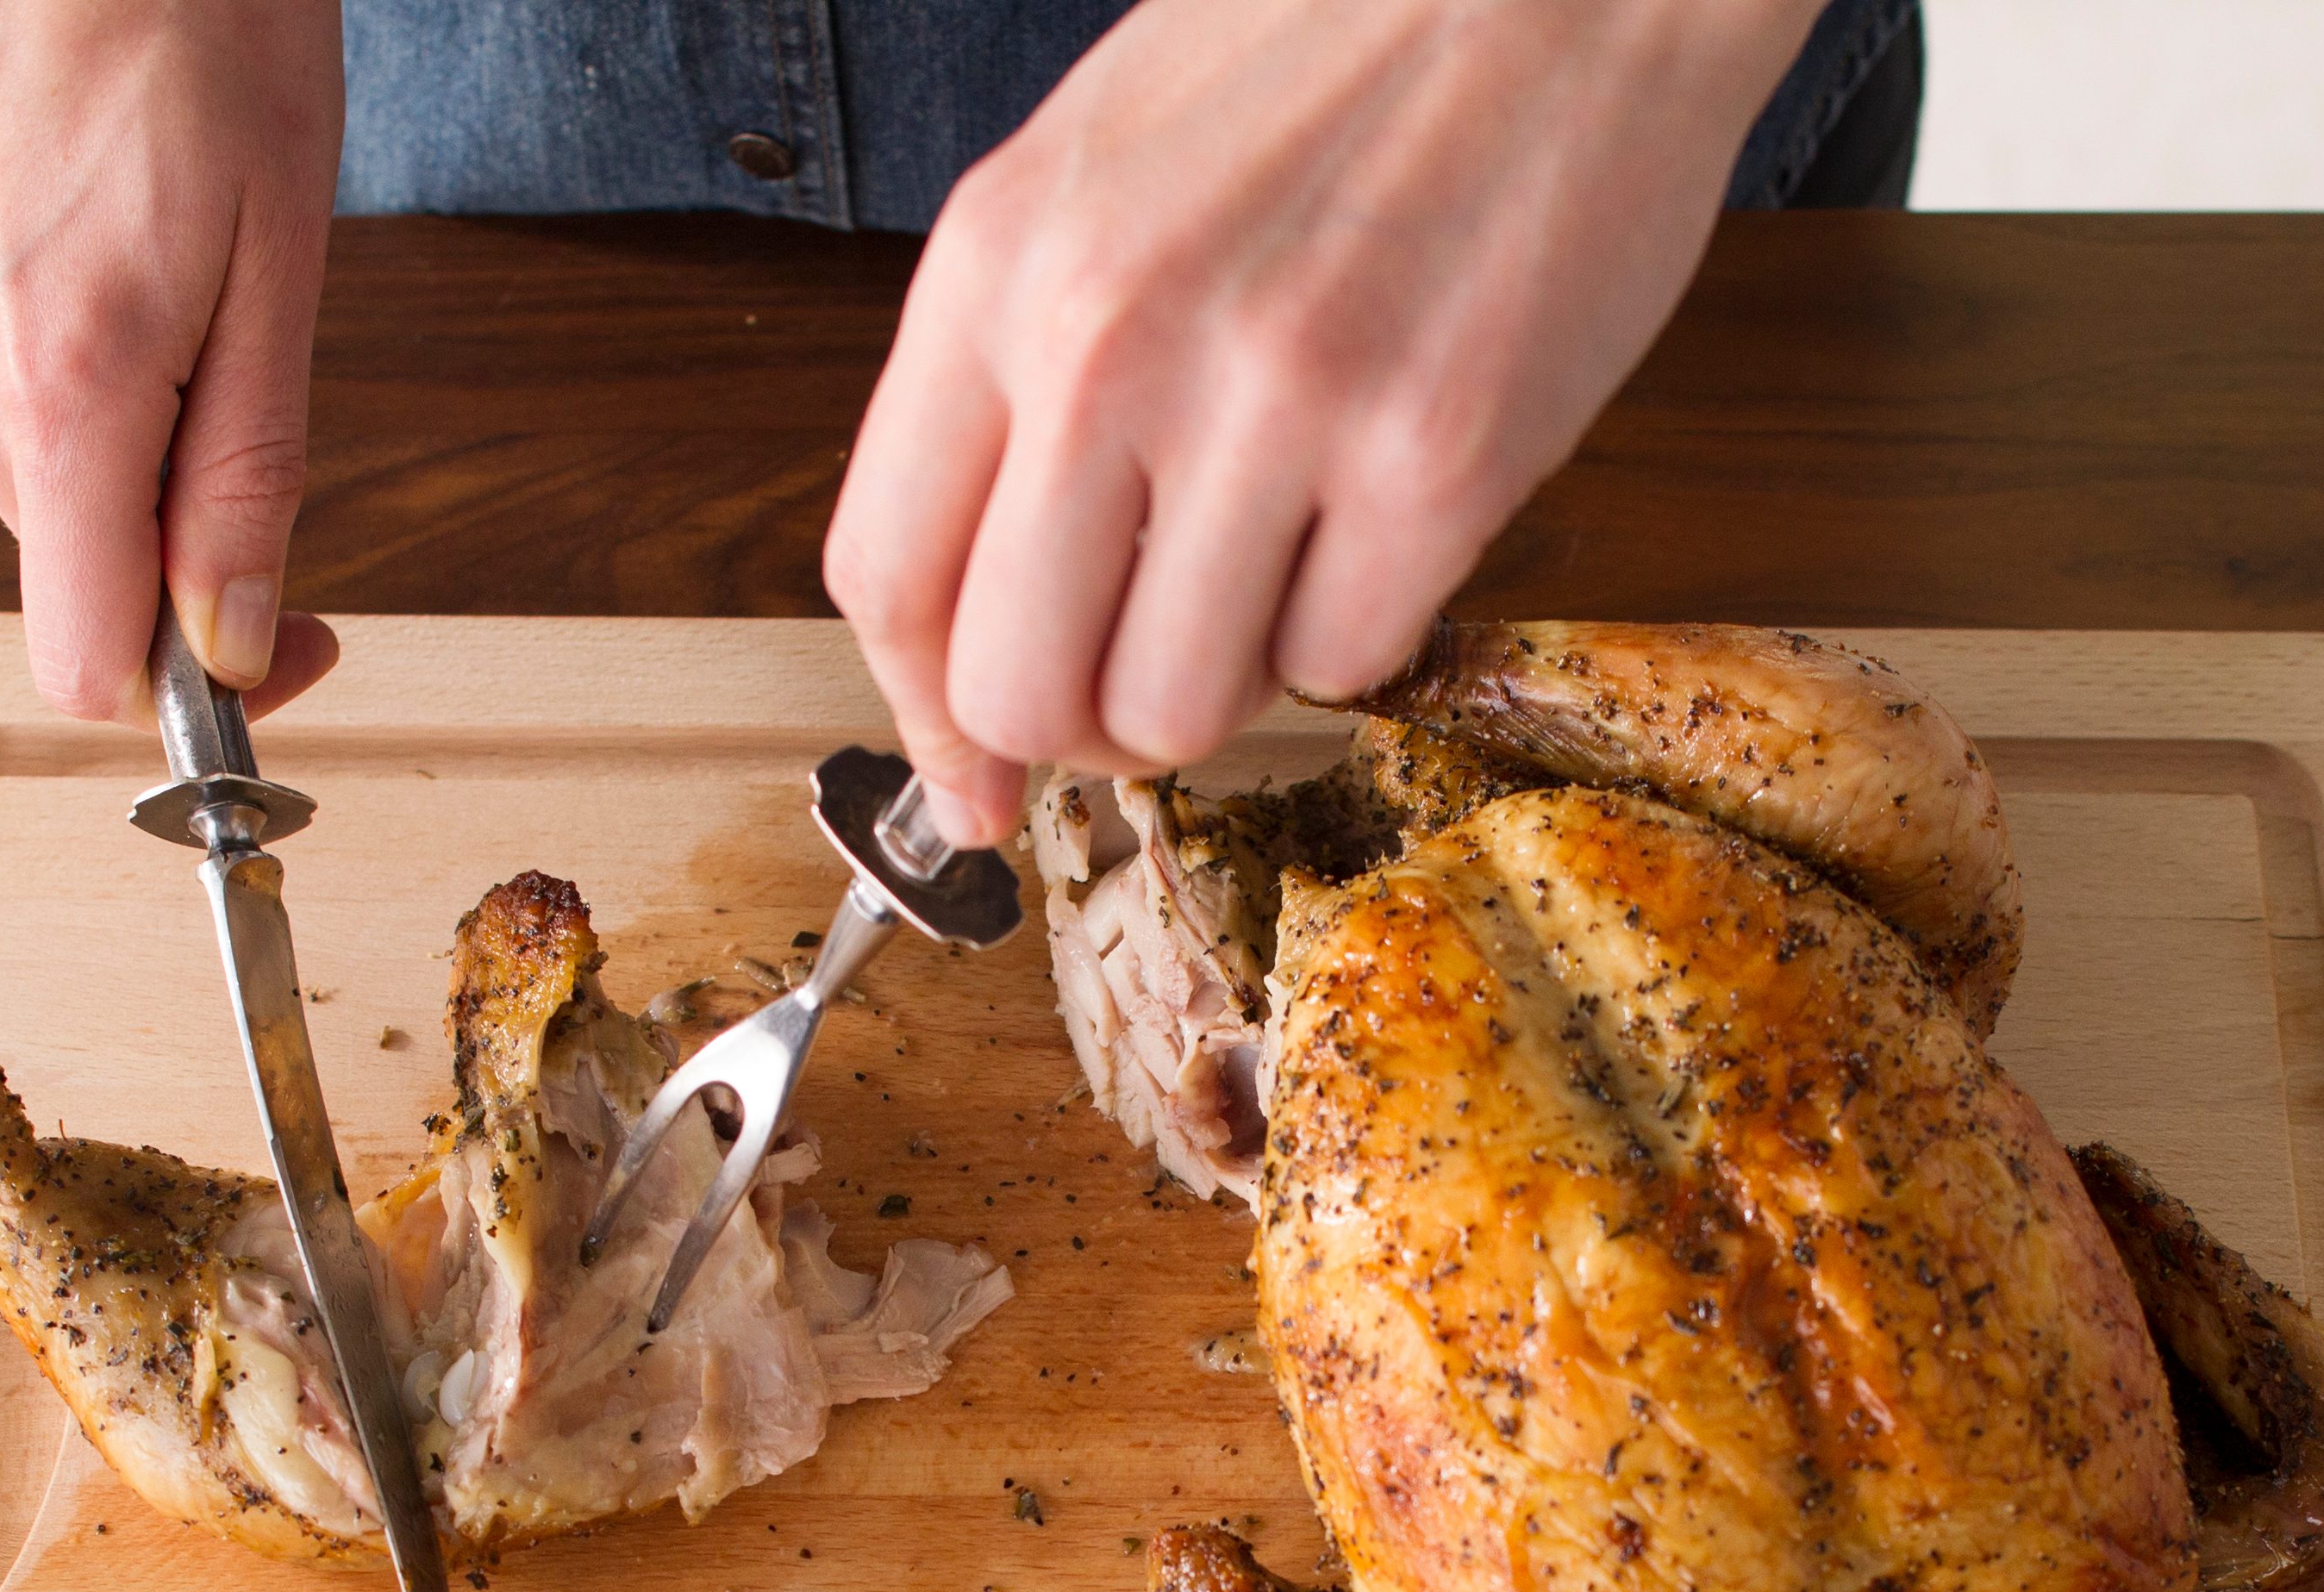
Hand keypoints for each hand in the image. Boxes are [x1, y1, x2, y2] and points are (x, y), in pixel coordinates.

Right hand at [0, 0, 347, 718]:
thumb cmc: (194, 21)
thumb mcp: (279, 262)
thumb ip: (247, 475)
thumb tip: (238, 642)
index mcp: (56, 391)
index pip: (87, 660)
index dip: (202, 685)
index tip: (289, 641)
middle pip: (76, 562)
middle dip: (174, 516)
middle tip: (242, 363)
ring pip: (32, 475)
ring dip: (116, 425)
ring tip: (163, 266)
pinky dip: (53, 360)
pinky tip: (89, 241)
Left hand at [824, 0, 1822, 842]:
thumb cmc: (1333, 47)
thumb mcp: (1101, 167)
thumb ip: (1018, 374)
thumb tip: (976, 624)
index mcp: (1003, 264)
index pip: (887, 573)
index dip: (923, 717)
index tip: (965, 785)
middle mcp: (1113, 343)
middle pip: (1019, 688)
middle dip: (1082, 724)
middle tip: (1152, 666)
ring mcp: (1277, 406)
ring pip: (1180, 712)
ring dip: (1230, 675)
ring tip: (1285, 548)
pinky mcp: (1437, 459)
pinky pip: (1345, 664)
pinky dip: (1361, 621)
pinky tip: (1387, 500)